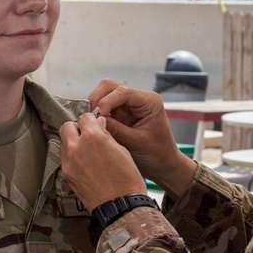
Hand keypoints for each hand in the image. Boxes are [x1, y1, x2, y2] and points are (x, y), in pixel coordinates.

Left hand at [59, 113, 146, 209]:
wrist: (120, 205)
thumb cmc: (127, 179)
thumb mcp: (122, 151)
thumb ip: (106, 135)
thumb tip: (99, 125)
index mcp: (93, 137)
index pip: (84, 117)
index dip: (91, 120)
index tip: (95, 124)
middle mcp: (76, 147)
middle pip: (67, 127)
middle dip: (76, 128)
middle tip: (86, 135)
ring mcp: (69, 162)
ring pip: (63, 143)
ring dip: (72, 143)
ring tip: (85, 151)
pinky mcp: (67, 175)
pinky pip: (65, 159)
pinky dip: (72, 157)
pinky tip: (84, 164)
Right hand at [88, 80, 196, 196]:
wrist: (163, 165)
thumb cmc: (157, 155)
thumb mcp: (136, 143)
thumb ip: (116, 130)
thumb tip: (94, 121)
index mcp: (149, 102)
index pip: (123, 92)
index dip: (106, 101)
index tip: (96, 115)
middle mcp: (138, 98)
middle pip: (110, 87)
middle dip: (97, 100)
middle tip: (89, 118)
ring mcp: (128, 105)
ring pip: (104, 95)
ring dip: (95, 106)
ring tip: (90, 123)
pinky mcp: (120, 114)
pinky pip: (104, 108)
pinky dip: (96, 114)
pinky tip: (93, 125)